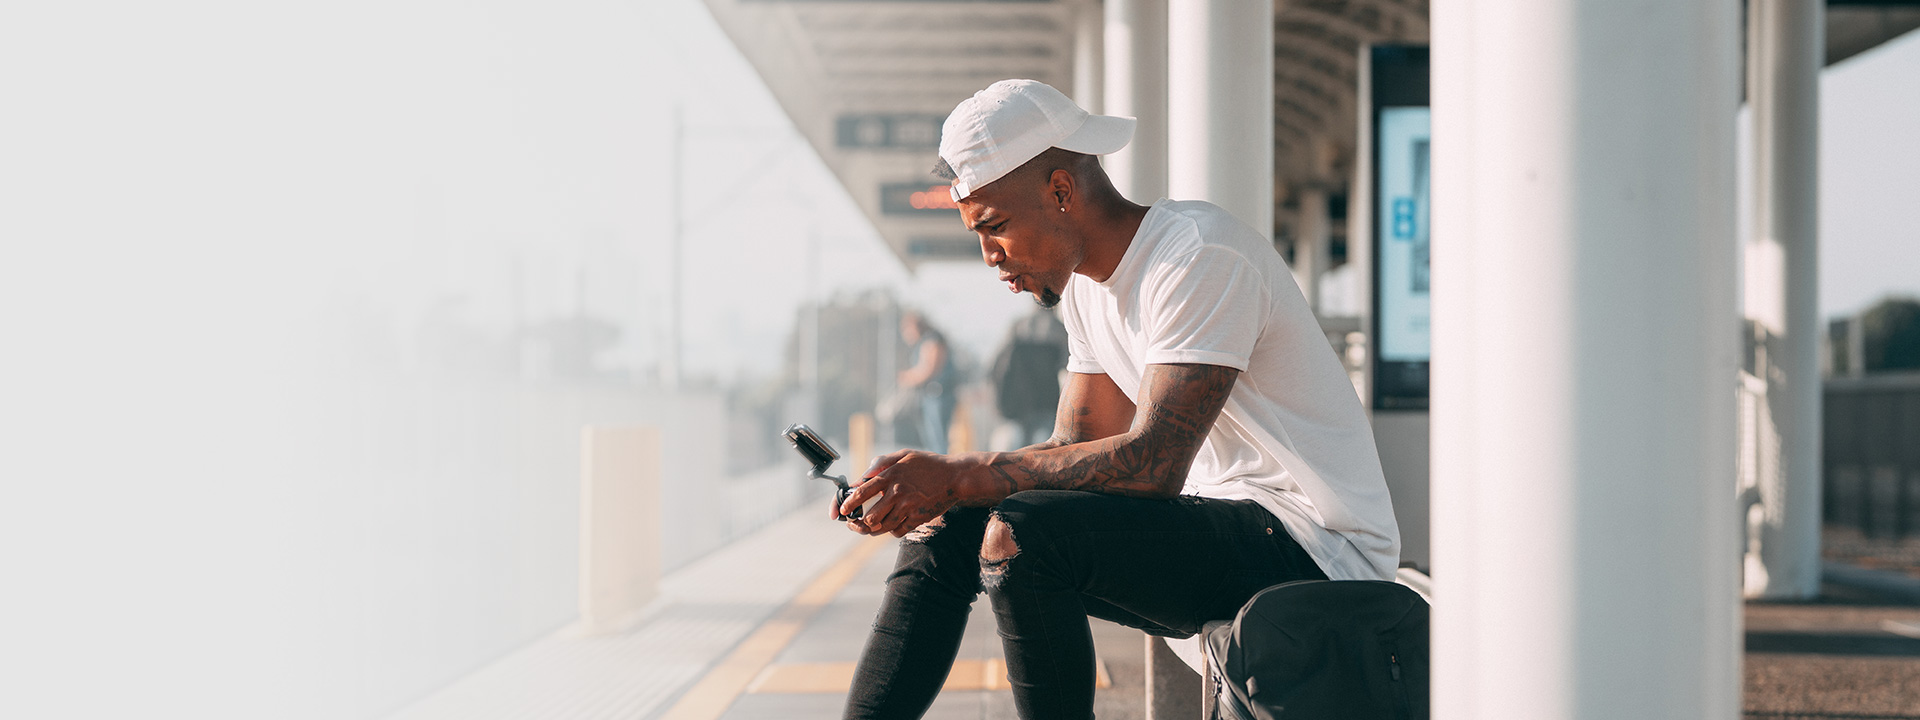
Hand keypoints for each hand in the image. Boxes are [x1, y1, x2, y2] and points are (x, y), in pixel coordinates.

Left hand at [841, 450, 977, 536]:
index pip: (862, 492)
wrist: (955, 477)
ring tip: (869, 527)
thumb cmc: (929, 465)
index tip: (842, 511)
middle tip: (855, 523)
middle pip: (870, 517)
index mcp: (890, 476)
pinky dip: (892, 530)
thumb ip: (882, 461)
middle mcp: (897, 493)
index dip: (849, 503)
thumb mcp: (905, 455)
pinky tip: (891, 524)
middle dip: (859, 523)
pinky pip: (898, 531)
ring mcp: (908, 507)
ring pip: (883, 527)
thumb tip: (865, 473)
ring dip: (874, 529)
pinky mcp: (918, 518)